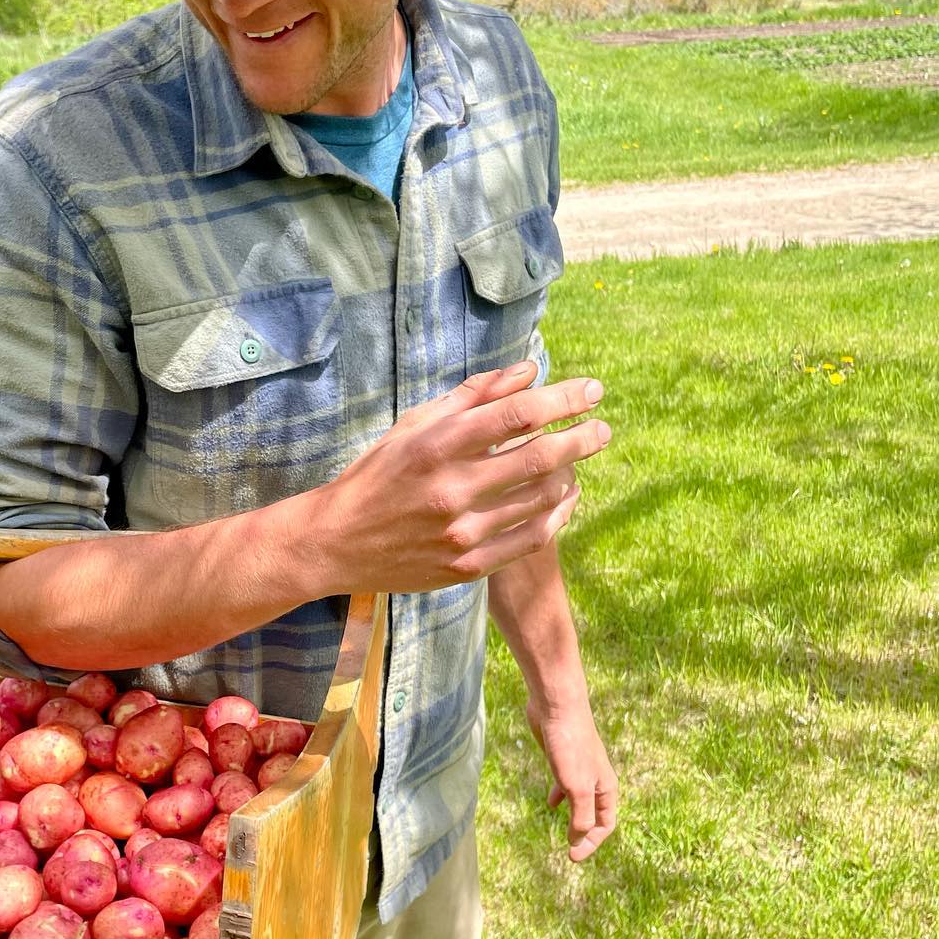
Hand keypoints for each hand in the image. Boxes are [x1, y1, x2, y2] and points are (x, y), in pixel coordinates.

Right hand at [308, 361, 610, 595]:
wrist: (336, 542)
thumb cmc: (377, 475)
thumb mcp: (414, 425)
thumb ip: (473, 396)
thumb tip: (529, 371)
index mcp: (437, 445)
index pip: (518, 414)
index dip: (564, 399)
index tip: (592, 391)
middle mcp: (452, 488)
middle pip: (540, 457)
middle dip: (581, 439)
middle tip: (601, 430)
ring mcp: (462, 532)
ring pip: (541, 498)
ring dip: (568, 476)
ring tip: (574, 464)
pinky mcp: (467, 566)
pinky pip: (531, 539)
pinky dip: (556, 515)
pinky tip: (563, 499)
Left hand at [526, 695, 618, 861]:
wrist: (557, 707)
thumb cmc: (570, 746)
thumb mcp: (577, 788)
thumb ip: (580, 816)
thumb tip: (577, 840)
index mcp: (606, 788)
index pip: (606, 824)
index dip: (591, 843)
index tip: (571, 856)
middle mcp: (596, 779)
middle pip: (595, 814)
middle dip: (585, 833)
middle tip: (570, 850)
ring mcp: (580, 768)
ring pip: (580, 800)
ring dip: (573, 817)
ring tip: (563, 831)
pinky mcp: (563, 758)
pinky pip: (566, 785)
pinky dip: (561, 797)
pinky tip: (551, 803)